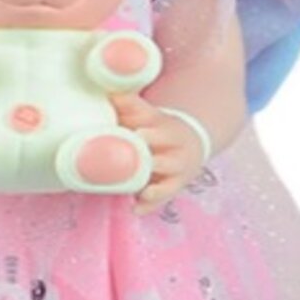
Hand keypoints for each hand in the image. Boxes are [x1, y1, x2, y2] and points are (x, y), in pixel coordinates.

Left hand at [109, 92, 205, 214]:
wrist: (191, 142)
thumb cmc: (157, 128)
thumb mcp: (148, 115)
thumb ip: (128, 105)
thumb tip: (108, 91)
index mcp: (162, 122)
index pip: (153, 121)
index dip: (146, 127)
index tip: (137, 133)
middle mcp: (172, 142)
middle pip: (163, 145)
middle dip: (149, 152)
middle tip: (136, 157)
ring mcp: (177, 164)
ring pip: (167, 172)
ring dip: (153, 179)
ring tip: (141, 188)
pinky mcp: (176, 184)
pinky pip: (165, 195)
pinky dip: (150, 204)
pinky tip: (136, 208)